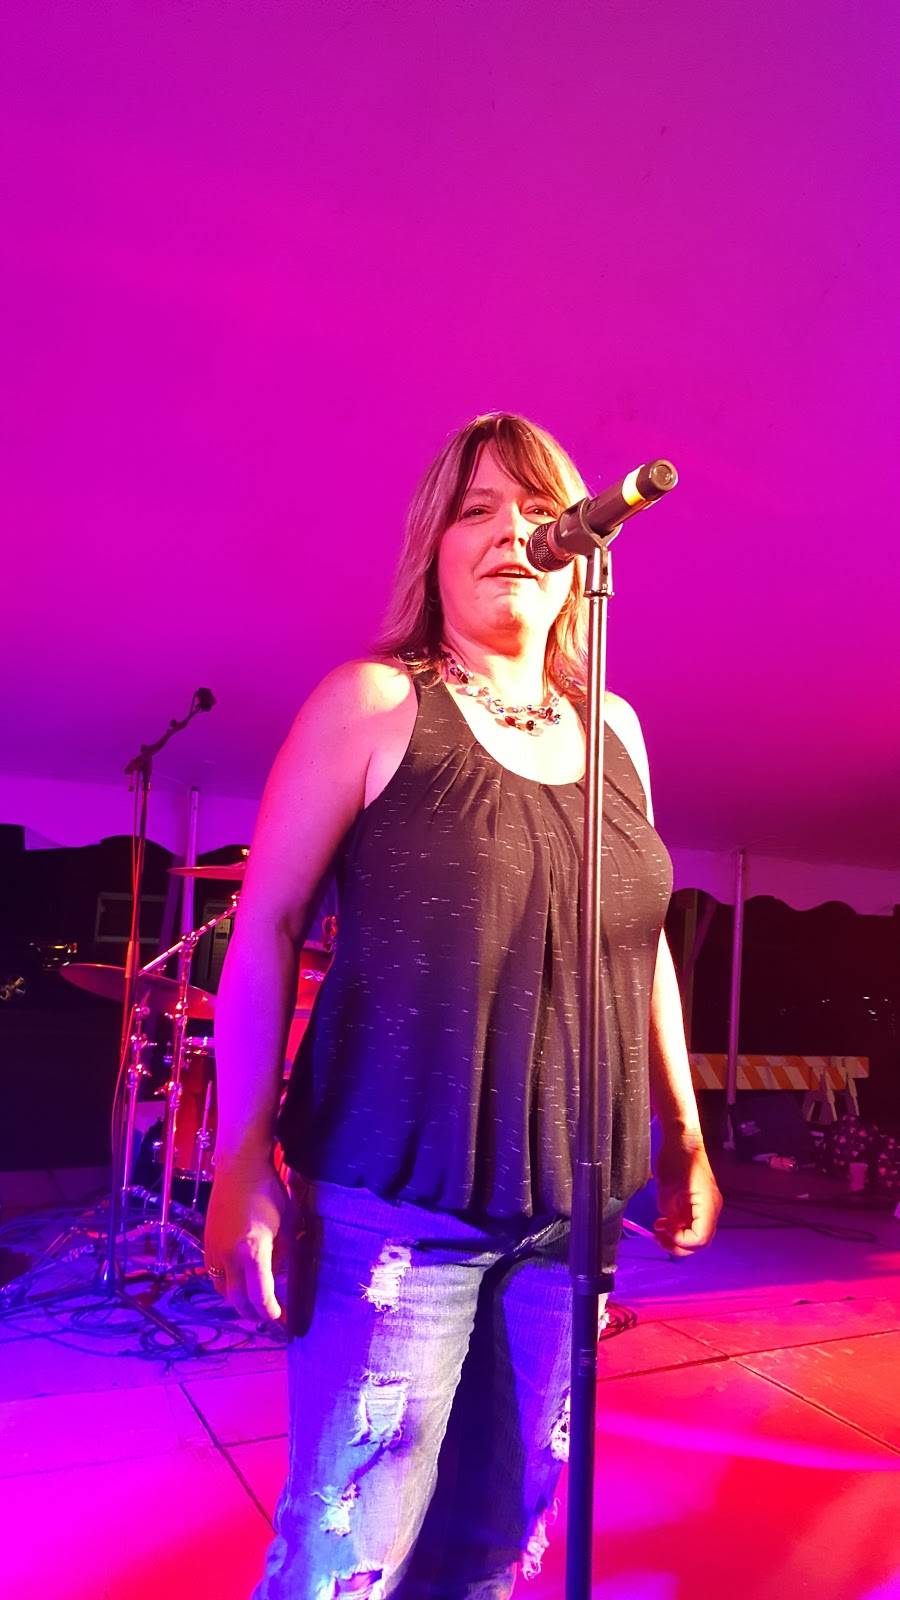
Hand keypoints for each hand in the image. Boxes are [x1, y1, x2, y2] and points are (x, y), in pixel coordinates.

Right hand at [204, 1154, 288, 1321]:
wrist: (239, 1167)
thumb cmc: (268, 1192)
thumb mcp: (285, 1225)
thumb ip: (281, 1254)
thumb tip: (276, 1275)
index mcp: (252, 1253)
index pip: (259, 1296)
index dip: (270, 1312)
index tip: (280, 1317)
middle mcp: (229, 1256)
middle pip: (237, 1300)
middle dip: (253, 1313)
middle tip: (267, 1315)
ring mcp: (214, 1250)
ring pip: (222, 1290)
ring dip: (237, 1300)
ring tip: (253, 1301)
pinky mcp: (207, 1243)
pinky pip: (214, 1274)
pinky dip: (227, 1284)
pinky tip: (239, 1280)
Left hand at [653, 1133, 722, 1257]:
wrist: (683, 1141)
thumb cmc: (677, 1158)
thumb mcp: (666, 1187)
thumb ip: (668, 1210)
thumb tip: (668, 1223)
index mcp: (707, 1204)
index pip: (700, 1237)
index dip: (681, 1241)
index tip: (665, 1233)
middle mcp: (711, 1208)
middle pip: (701, 1241)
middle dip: (679, 1244)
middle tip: (659, 1239)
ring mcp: (706, 1206)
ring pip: (696, 1234)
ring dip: (678, 1237)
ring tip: (659, 1230)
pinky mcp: (699, 1204)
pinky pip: (691, 1223)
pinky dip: (679, 1228)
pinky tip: (664, 1223)